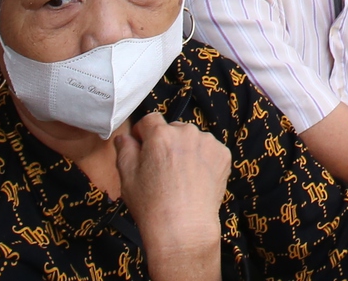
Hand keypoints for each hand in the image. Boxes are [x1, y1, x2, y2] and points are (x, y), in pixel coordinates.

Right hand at [114, 112, 230, 270]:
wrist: (183, 228)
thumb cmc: (152, 205)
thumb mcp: (127, 177)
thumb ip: (124, 150)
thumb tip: (124, 138)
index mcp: (160, 134)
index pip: (150, 120)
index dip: (143, 133)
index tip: (142, 147)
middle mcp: (186, 132)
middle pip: (172, 130)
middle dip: (165, 143)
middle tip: (161, 169)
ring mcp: (207, 142)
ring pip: (192, 139)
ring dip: (186, 150)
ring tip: (180, 178)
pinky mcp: (223, 155)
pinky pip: (209, 150)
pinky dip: (203, 160)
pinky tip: (195, 180)